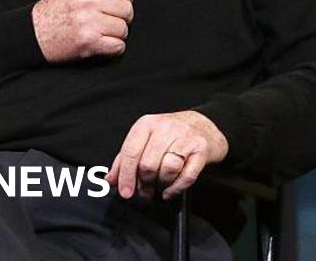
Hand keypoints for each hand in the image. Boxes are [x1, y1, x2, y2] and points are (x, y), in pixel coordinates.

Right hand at [31, 0, 142, 61]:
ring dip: (116, 34)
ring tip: (100, 31)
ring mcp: (88, 21)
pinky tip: (101, 42)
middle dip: (121, 17)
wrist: (33, 33)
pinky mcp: (89, 41)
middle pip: (127, 9)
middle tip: (106, 20)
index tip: (116, 2)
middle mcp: (87, 0)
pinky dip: (113, 47)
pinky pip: (118, 46)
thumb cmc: (55, 11)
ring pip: (124, 28)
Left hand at [107, 110, 228, 199]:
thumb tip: (111, 180)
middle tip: (145, 190)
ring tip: (160, 185)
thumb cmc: (172, 135)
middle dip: (144, 183)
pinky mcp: (201, 149)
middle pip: (148, 164)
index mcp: (147, 124)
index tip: (125, 192)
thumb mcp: (145, 140)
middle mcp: (166, 128)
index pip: (130, 153)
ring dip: (161, 185)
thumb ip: (125, 159)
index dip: (125, 176)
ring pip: (167, 170)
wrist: (205, 125)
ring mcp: (185, 137)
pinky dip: (176, 188)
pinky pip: (187, 176)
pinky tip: (170, 191)